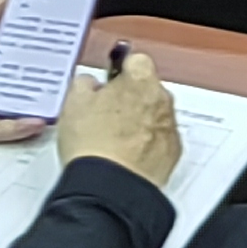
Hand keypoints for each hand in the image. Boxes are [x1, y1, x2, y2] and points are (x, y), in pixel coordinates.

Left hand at [0, 0, 48, 150]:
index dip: (27, 40)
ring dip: (33, 97)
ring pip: (11, 101)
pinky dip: (17, 125)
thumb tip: (3, 1)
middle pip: (14, 74)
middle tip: (65, 58)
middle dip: (38, 67)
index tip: (50, 31)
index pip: (6, 46)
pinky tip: (35, 119)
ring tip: (59, 90)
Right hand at [58, 48, 181, 188]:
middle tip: (107, 116)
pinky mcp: (173, 152)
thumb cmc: (92, 143)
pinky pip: (161, 140)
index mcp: (140, 79)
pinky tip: (128, 158)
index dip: (121, 72)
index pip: (136, 61)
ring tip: (115, 142)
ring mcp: (170, 126)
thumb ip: (84, 84)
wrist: (109, 187)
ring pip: (156, 115)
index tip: (110, 84)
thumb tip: (90, 84)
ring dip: (141, 122)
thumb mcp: (73, 103)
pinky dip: (148, 145)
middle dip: (131, 98)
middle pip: (148, 89)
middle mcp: (161, 99)